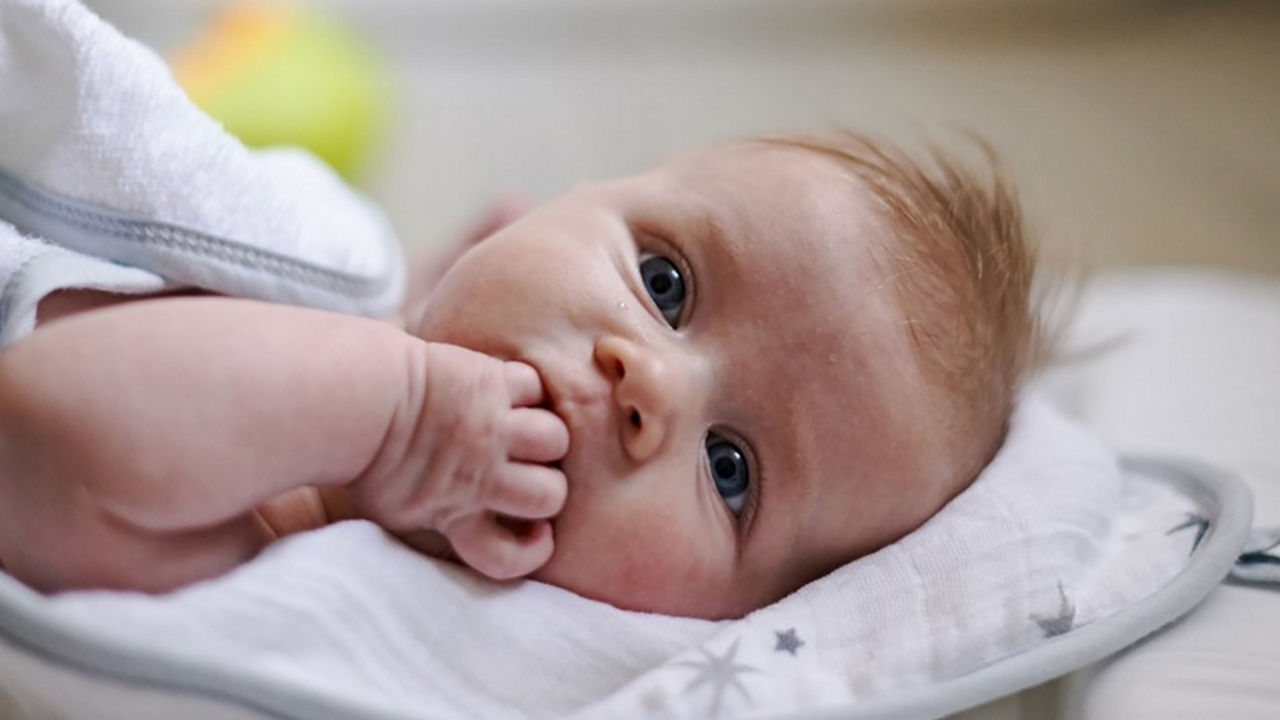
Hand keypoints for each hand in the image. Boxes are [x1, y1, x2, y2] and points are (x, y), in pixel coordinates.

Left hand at [348, 343, 567, 578]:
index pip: (507, 558)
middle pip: (549, 495)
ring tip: (526, 432)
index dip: (531, 553)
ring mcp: (491, 426)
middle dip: (548, 487)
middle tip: (530, 475)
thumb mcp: (393, 509)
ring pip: (555, 439)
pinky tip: (511, 393)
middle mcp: (481, 474)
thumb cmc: (364, 456)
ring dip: (546, 437)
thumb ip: (434, 522)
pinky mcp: (491, 382)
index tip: (536, 535)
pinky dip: (530, 390)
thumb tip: (460, 531)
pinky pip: (536, 388)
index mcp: (454, 512)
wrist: (358, 397)